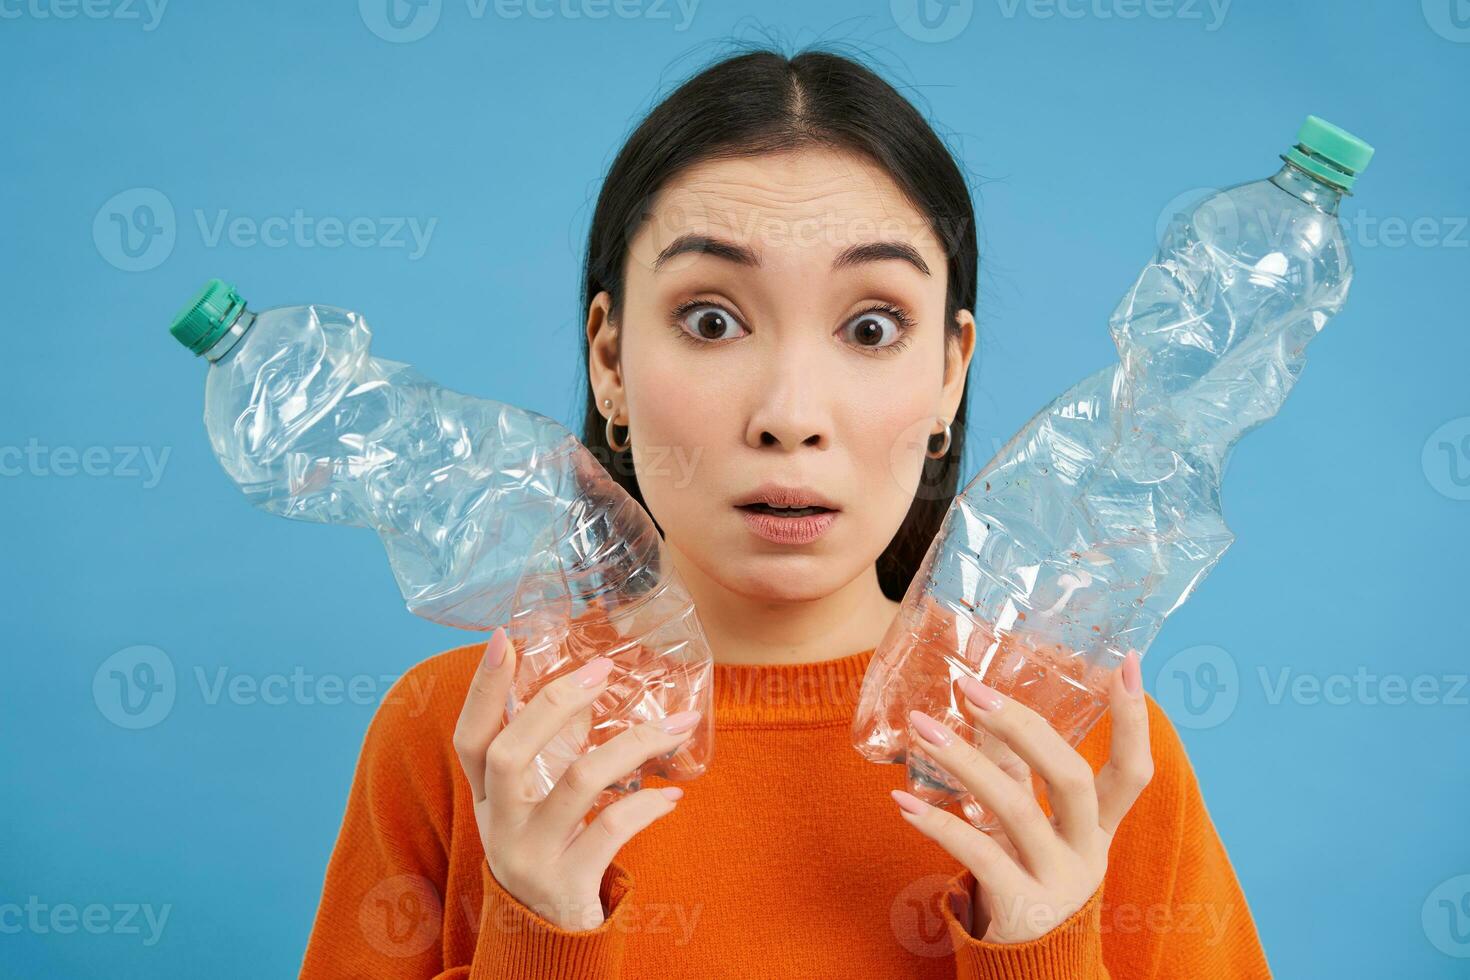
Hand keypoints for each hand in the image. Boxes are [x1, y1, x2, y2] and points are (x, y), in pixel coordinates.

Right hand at [454, 626, 698, 930]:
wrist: (548, 943)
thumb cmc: (547, 853)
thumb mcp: (535, 804)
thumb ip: (553, 749)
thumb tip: (587, 689)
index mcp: (486, 798)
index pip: (471, 736)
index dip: (483, 689)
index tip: (503, 637)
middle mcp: (498, 824)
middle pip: (509, 754)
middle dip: (556, 703)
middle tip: (602, 669)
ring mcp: (530, 856)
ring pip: (576, 785)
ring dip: (632, 747)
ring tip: (675, 726)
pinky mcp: (567, 883)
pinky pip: (612, 831)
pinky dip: (648, 808)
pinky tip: (671, 796)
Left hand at [891, 649, 1152, 943]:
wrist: (1026, 969)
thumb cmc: (1023, 876)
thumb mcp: (1031, 824)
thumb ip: (1014, 770)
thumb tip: (982, 706)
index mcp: (1099, 828)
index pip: (1132, 771)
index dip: (1134, 721)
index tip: (1129, 664)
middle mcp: (1087, 852)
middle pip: (1073, 779)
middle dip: (1024, 728)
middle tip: (973, 690)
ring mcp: (1057, 882)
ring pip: (1017, 809)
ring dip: (964, 762)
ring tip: (922, 728)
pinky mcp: (1019, 907)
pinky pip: (978, 855)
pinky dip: (938, 824)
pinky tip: (903, 801)